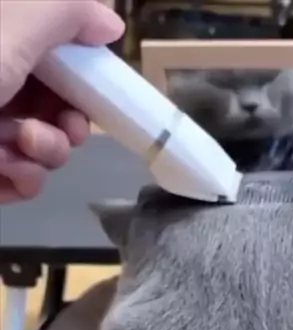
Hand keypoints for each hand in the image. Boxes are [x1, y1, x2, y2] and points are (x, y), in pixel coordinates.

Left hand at [0, 0, 123, 202]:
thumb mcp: (15, 23)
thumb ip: (66, 12)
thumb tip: (111, 21)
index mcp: (4, 37)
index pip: (55, 52)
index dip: (81, 70)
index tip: (96, 85)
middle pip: (54, 102)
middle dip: (68, 122)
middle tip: (67, 128)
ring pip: (43, 144)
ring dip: (46, 152)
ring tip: (21, 149)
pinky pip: (22, 178)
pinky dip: (23, 179)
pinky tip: (5, 172)